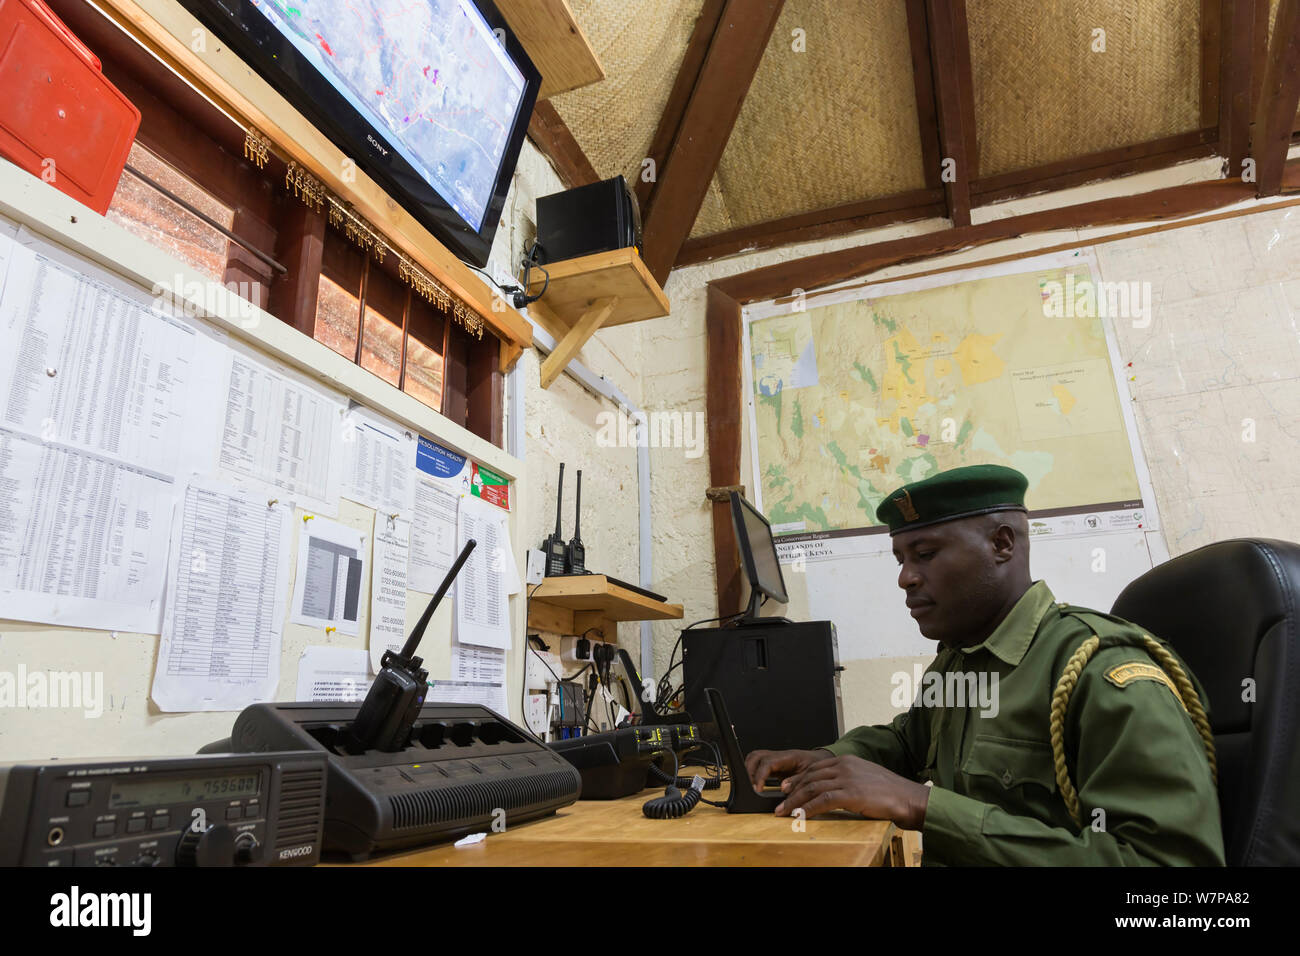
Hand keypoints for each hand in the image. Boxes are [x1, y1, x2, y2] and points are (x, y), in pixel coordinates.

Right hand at [745, 748, 832, 790]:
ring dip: (749, 770)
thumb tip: (783, 788)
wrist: (825, 762)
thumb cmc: (820, 768)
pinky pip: (759, 764)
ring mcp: (776, 759)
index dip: (760, 775)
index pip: (768, 762)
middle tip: (750, 787)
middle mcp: (780, 756)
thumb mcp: (812, 776)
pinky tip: (756, 784)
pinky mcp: (775, 765)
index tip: (757, 788)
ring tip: (751, 786)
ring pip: (755, 758)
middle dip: (749, 771)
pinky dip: (754, 772)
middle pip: (756, 757)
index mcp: (789, 757)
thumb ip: (798, 781)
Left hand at [775, 754, 929, 829]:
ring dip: (795, 802)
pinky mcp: (851, 794)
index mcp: (847, 760)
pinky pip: (823, 801)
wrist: (908, 798)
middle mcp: (845, 766)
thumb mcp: (864, 778)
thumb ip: (847, 779)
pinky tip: (800, 816)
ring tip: (783, 812)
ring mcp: (847, 779)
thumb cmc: (889, 791)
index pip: (815, 768)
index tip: (786, 788)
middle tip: (780, 802)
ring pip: (812, 788)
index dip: (798, 779)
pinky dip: (808, 809)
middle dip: (792, 791)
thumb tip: (831, 790)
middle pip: (810, 777)